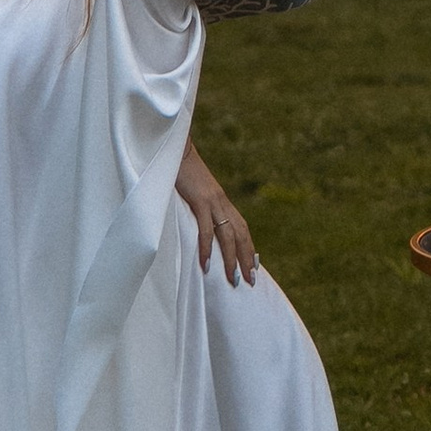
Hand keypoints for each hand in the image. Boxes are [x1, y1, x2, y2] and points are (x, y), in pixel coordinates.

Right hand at [175, 148, 257, 286]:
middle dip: (247, 258)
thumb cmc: (182, 171)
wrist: (177, 149)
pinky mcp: (200, 200)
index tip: (253, 266)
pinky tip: (206, 264)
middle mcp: (223, 203)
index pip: (242, 228)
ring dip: (231, 259)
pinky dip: (207, 248)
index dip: (248, 248)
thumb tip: (200, 223)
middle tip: (250, 280)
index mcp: (222, 201)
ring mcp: (213, 201)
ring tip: (233, 279)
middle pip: (241, 235)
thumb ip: (201, 206)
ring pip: (228, 235)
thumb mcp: (195, 191)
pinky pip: (206, 229)